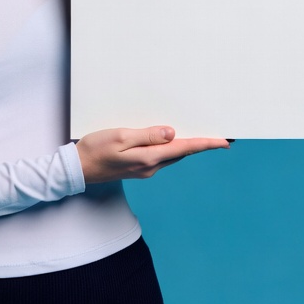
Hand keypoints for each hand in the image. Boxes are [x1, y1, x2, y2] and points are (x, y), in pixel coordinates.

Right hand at [75, 126, 229, 182]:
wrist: (78, 169)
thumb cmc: (96, 150)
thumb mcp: (121, 136)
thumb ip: (148, 135)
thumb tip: (173, 134)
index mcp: (149, 158)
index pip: (185, 149)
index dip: (207, 144)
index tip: (225, 142)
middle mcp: (152, 166)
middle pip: (184, 153)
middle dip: (203, 144)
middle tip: (221, 136)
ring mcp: (146, 169)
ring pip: (174, 155)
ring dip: (189, 146)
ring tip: (204, 135)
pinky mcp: (140, 167)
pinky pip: (163, 156)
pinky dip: (174, 148)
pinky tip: (175, 140)